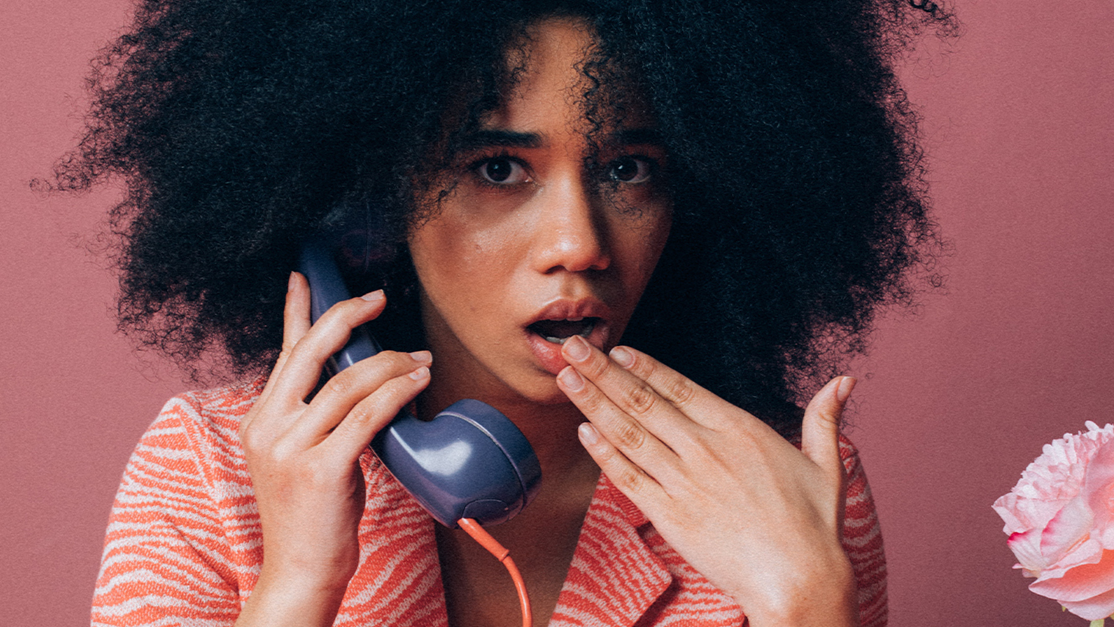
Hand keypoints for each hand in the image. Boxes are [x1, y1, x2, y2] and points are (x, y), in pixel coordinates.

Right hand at [234, 273, 431, 625]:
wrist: (301, 571)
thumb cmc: (312, 515)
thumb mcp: (305, 455)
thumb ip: (321, 416)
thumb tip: (362, 377)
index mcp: (259, 419)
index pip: (281, 353)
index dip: (296, 311)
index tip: (306, 276)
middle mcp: (267, 427)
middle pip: (310, 352)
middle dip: (347, 315)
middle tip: (378, 297)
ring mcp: (289, 448)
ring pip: (348, 382)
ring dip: (392, 363)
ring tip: (421, 359)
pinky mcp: (320, 469)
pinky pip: (366, 415)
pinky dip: (397, 392)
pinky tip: (417, 381)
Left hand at [555, 336, 857, 626]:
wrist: (799, 581)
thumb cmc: (815, 527)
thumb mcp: (827, 464)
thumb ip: (824, 418)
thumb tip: (844, 381)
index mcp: (739, 430)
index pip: (680, 388)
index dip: (645, 366)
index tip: (617, 348)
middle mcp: (706, 450)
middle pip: (643, 402)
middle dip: (603, 371)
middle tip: (573, 346)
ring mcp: (685, 482)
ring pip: (628, 433)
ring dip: (593, 402)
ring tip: (566, 377)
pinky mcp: (671, 515)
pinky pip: (629, 477)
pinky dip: (604, 453)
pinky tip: (584, 431)